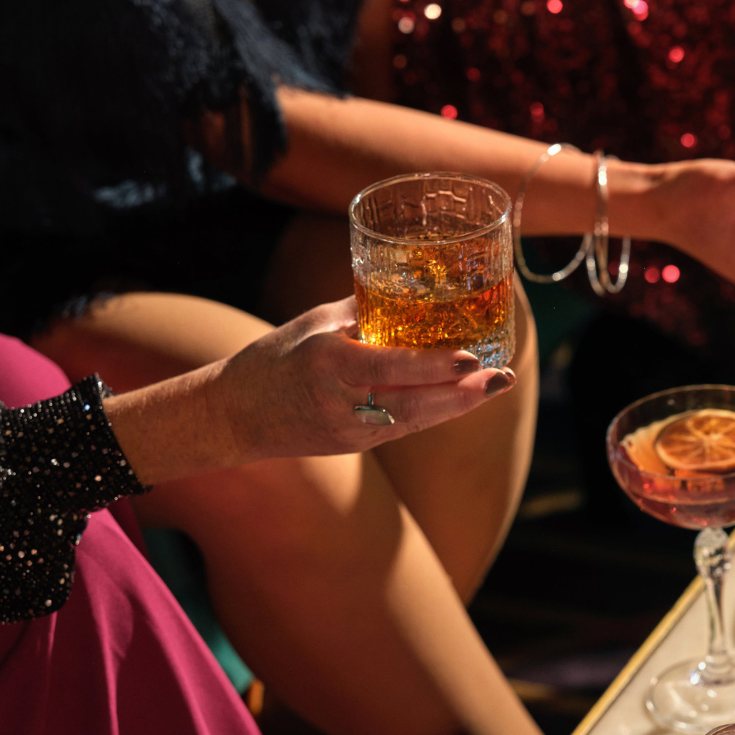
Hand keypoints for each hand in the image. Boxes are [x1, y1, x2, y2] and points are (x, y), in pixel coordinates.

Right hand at [107, 299, 512, 484]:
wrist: (232, 416)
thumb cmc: (272, 359)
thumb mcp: (313, 323)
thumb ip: (362, 310)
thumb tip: (408, 289)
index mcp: (327, 361)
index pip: (391, 367)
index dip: (434, 366)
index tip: (470, 357)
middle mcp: (341, 399)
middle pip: (415, 402)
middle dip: (463, 393)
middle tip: (502, 377)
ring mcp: (349, 429)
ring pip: (416, 420)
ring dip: (458, 405)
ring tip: (495, 386)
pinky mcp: (355, 446)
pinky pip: (404, 427)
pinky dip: (435, 412)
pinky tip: (463, 398)